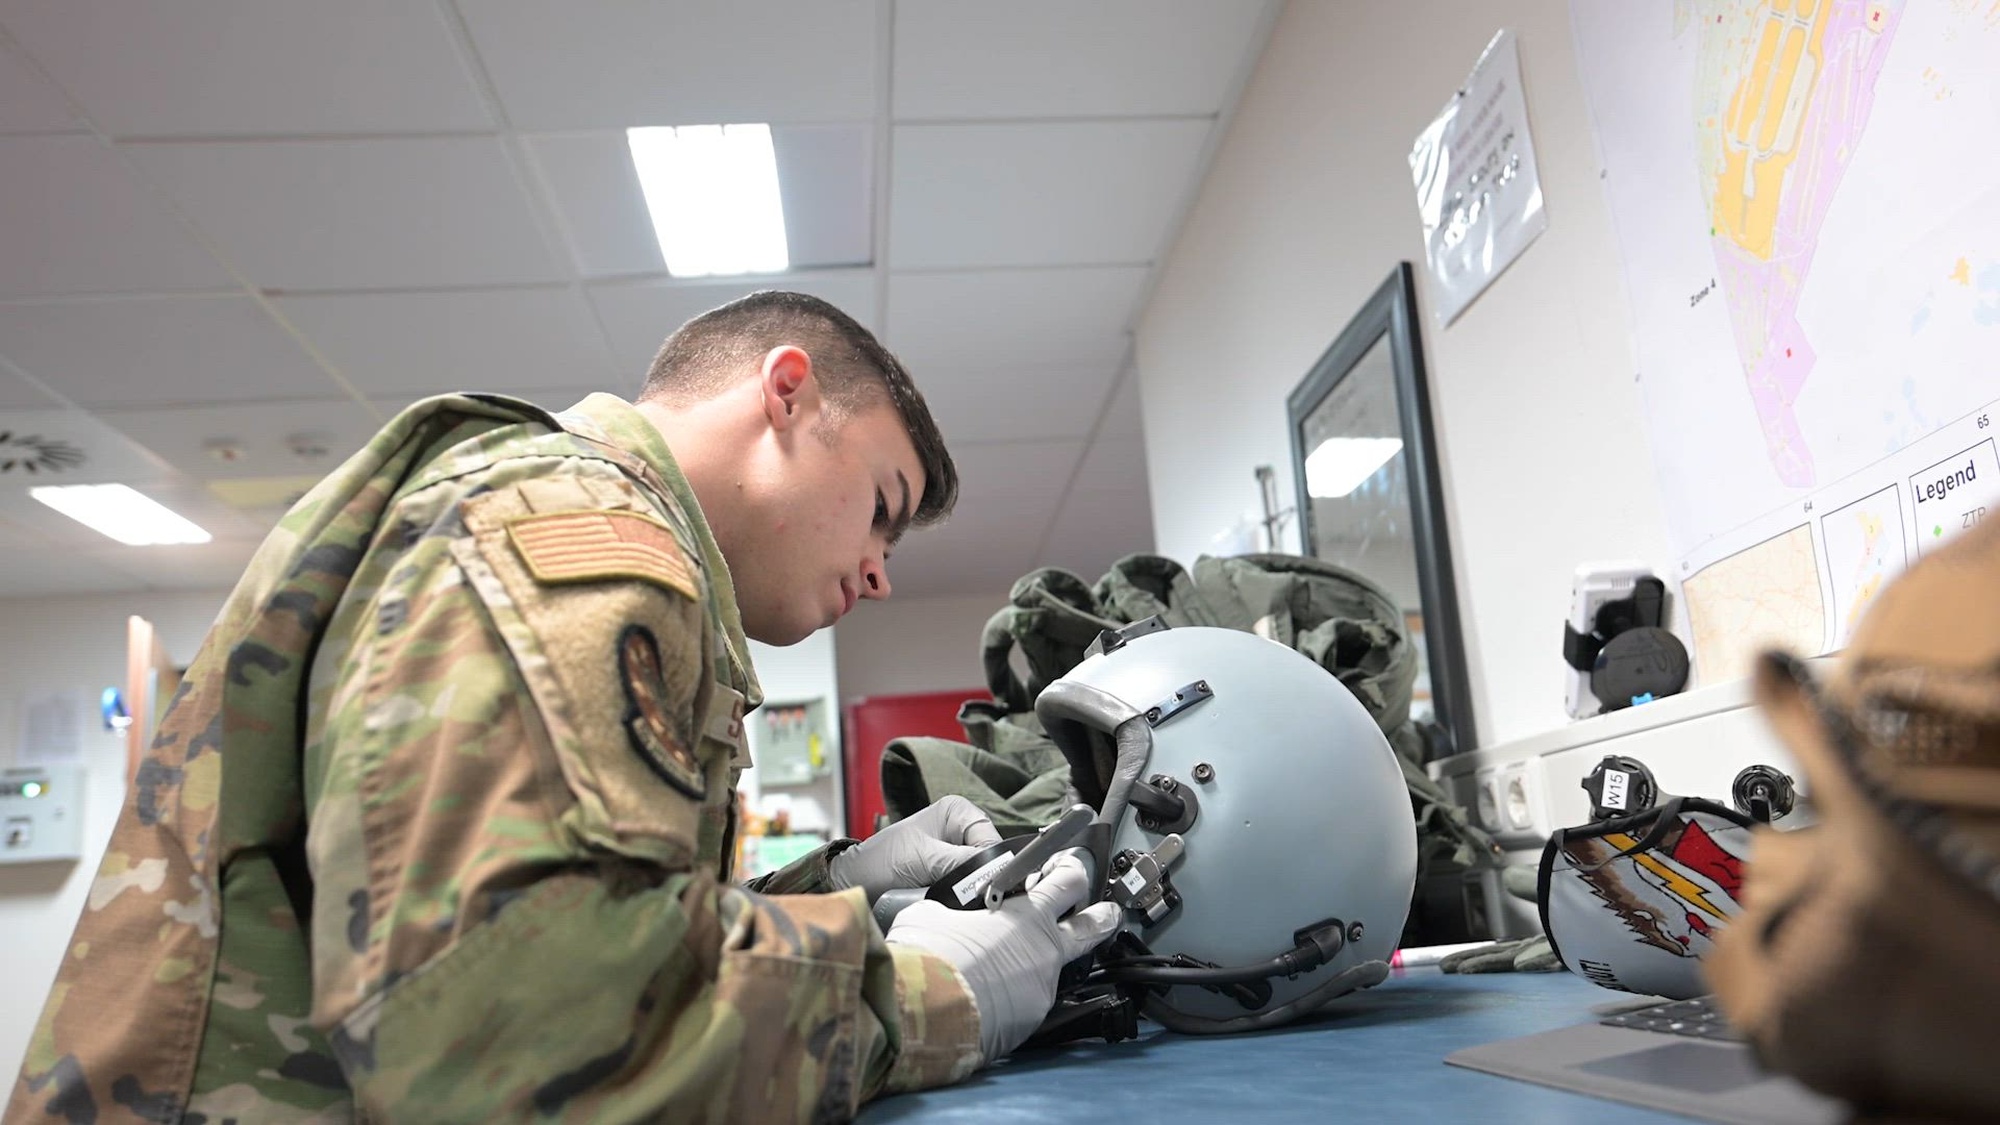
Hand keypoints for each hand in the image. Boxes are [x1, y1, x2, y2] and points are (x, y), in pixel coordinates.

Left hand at [828, 796, 1003, 902]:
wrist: (858, 882)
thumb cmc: (883, 861)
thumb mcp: (924, 859)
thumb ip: (961, 863)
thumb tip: (994, 874)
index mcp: (958, 811)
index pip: (991, 839)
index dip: (992, 863)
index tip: (988, 886)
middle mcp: (962, 828)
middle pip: (990, 858)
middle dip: (982, 878)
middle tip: (974, 898)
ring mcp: (958, 851)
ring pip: (982, 874)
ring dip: (973, 890)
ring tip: (961, 902)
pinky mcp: (952, 872)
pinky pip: (970, 886)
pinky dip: (964, 896)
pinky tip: (957, 905)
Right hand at [884, 852, 1121, 1062]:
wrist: (927, 1012)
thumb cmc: (931, 956)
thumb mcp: (930, 915)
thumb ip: (949, 911)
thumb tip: (942, 917)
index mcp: (1027, 914)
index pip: (1068, 881)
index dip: (1072, 869)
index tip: (1068, 866)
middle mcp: (1045, 949)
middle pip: (1092, 927)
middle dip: (1103, 916)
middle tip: (1107, 912)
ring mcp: (1042, 987)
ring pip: (1058, 970)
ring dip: (1043, 964)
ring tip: (1023, 967)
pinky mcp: (1031, 1021)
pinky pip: (1029, 1003)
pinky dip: (1015, 997)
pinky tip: (993, 998)